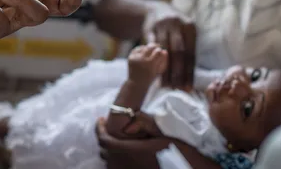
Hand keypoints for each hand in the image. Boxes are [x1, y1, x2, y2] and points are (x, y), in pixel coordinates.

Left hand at [95, 118, 219, 168]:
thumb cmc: (182, 155)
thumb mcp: (166, 136)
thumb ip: (148, 125)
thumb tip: (134, 116)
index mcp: (131, 151)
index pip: (104, 140)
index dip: (98, 129)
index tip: (101, 119)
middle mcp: (125, 165)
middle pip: (104, 152)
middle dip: (105, 139)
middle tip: (109, 128)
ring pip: (109, 164)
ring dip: (110, 152)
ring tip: (118, 141)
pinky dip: (116, 162)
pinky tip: (126, 156)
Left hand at [128, 44, 167, 84]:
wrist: (136, 83)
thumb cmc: (150, 77)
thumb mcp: (159, 71)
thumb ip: (163, 61)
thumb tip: (164, 50)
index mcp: (150, 64)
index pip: (158, 51)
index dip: (160, 50)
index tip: (161, 51)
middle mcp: (142, 60)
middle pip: (150, 47)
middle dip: (155, 46)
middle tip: (157, 46)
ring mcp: (135, 58)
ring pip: (143, 47)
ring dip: (148, 47)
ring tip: (151, 49)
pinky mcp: (130, 57)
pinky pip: (137, 49)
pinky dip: (141, 49)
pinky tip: (144, 50)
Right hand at [143, 2, 195, 89]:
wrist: (156, 10)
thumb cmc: (174, 28)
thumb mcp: (184, 33)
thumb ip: (187, 50)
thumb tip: (190, 77)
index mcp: (190, 27)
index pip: (191, 54)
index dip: (189, 72)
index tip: (188, 88)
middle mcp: (177, 24)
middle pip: (179, 52)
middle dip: (178, 73)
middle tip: (177, 88)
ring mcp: (162, 25)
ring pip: (164, 51)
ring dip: (165, 69)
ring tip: (165, 84)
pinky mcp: (149, 27)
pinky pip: (152, 46)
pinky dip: (153, 60)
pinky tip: (153, 71)